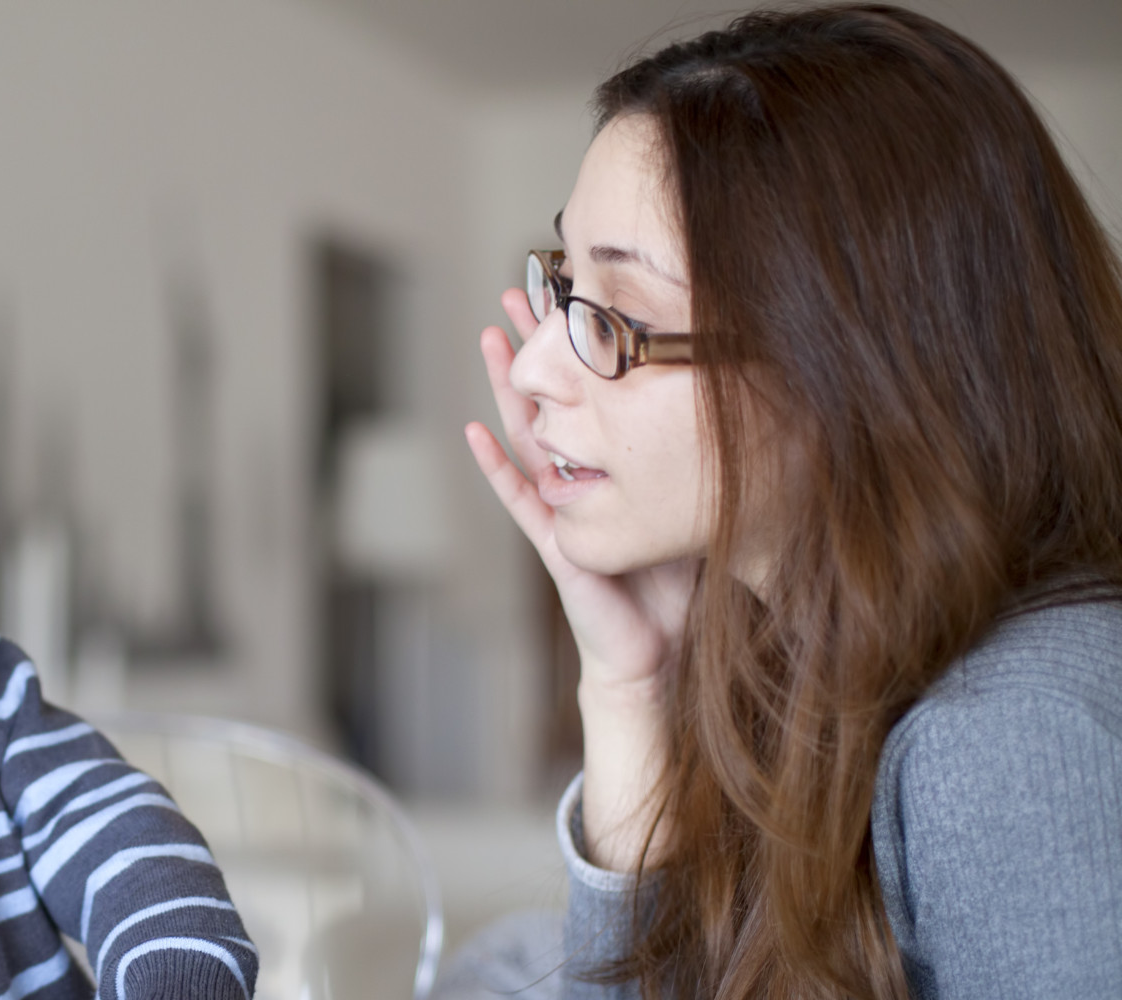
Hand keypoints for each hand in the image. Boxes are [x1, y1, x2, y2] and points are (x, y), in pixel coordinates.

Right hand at [464, 287, 690, 867]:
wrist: (662, 651)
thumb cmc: (681, 584)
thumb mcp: (704, 503)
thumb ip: (713, 463)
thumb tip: (770, 404)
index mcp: (614, 464)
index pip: (592, 391)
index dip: (579, 343)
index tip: (573, 291)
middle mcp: (581, 476)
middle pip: (551, 395)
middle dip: (534, 346)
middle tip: (517, 290)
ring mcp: (562, 506)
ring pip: (527, 434)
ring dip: (506, 388)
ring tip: (490, 340)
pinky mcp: (556, 542)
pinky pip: (521, 499)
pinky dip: (498, 466)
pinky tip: (477, 434)